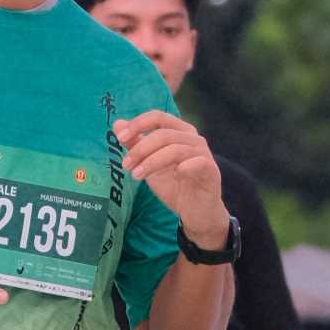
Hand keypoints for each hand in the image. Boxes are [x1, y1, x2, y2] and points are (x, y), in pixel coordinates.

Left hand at [112, 110, 228, 247]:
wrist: (195, 212)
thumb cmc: (174, 185)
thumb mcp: (148, 164)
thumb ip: (135, 144)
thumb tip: (118, 124)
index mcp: (179, 131)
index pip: (158, 117)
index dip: (138, 124)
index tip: (120, 137)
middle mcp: (193, 138)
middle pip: (163, 133)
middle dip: (141, 148)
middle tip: (126, 165)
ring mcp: (204, 153)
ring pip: (175, 149)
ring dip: (152, 162)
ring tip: (137, 175)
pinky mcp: (211, 170)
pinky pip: (197, 162)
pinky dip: (182, 168)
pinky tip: (174, 176)